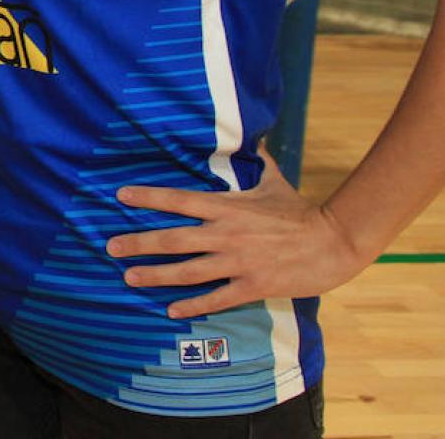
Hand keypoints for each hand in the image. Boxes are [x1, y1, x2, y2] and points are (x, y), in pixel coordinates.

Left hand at [106, 147, 373, 318]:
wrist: (334, 241)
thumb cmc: (301, 211)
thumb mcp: (274, 181)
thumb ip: (258, 160)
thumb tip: (254, 135)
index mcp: (228, 207)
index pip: (179, 200)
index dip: (148, 197)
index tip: (120, 196)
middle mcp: (226, 234)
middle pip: (173, 238)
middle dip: (139, 243)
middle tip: (110, 247)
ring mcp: (238, 261)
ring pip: (188, 271)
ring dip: (156, 275)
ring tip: (129, 277)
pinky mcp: (252, 285)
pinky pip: (216, 297)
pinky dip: (193, 305)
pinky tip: (171, 310)